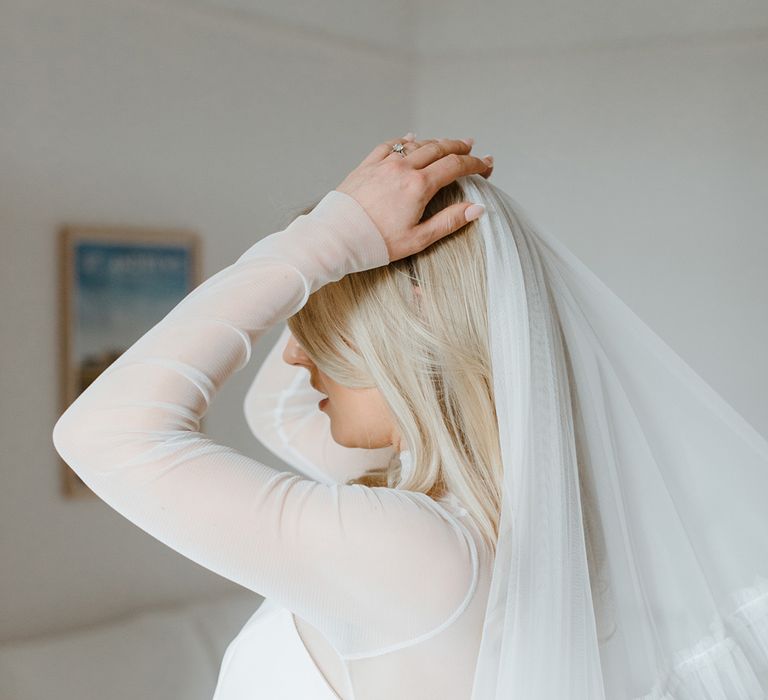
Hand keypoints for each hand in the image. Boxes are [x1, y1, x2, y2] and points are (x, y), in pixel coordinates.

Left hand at [335, 135, 492, 262]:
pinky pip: (390, 146)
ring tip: (447, 144)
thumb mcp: (418, 239)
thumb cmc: (375, 243)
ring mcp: (383, 164)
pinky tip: (410, 139)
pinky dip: (406, 141)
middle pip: (438, 149)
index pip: (455, 167)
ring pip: (416, 145)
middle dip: (459, 147)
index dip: (475, 164)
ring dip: (435, 142)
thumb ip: (449, 222)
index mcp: (418, 186)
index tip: (486, 166)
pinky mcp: (366, 166)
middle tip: (472, 148)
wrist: (335, 238)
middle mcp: (402, 169)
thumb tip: (477, 209)